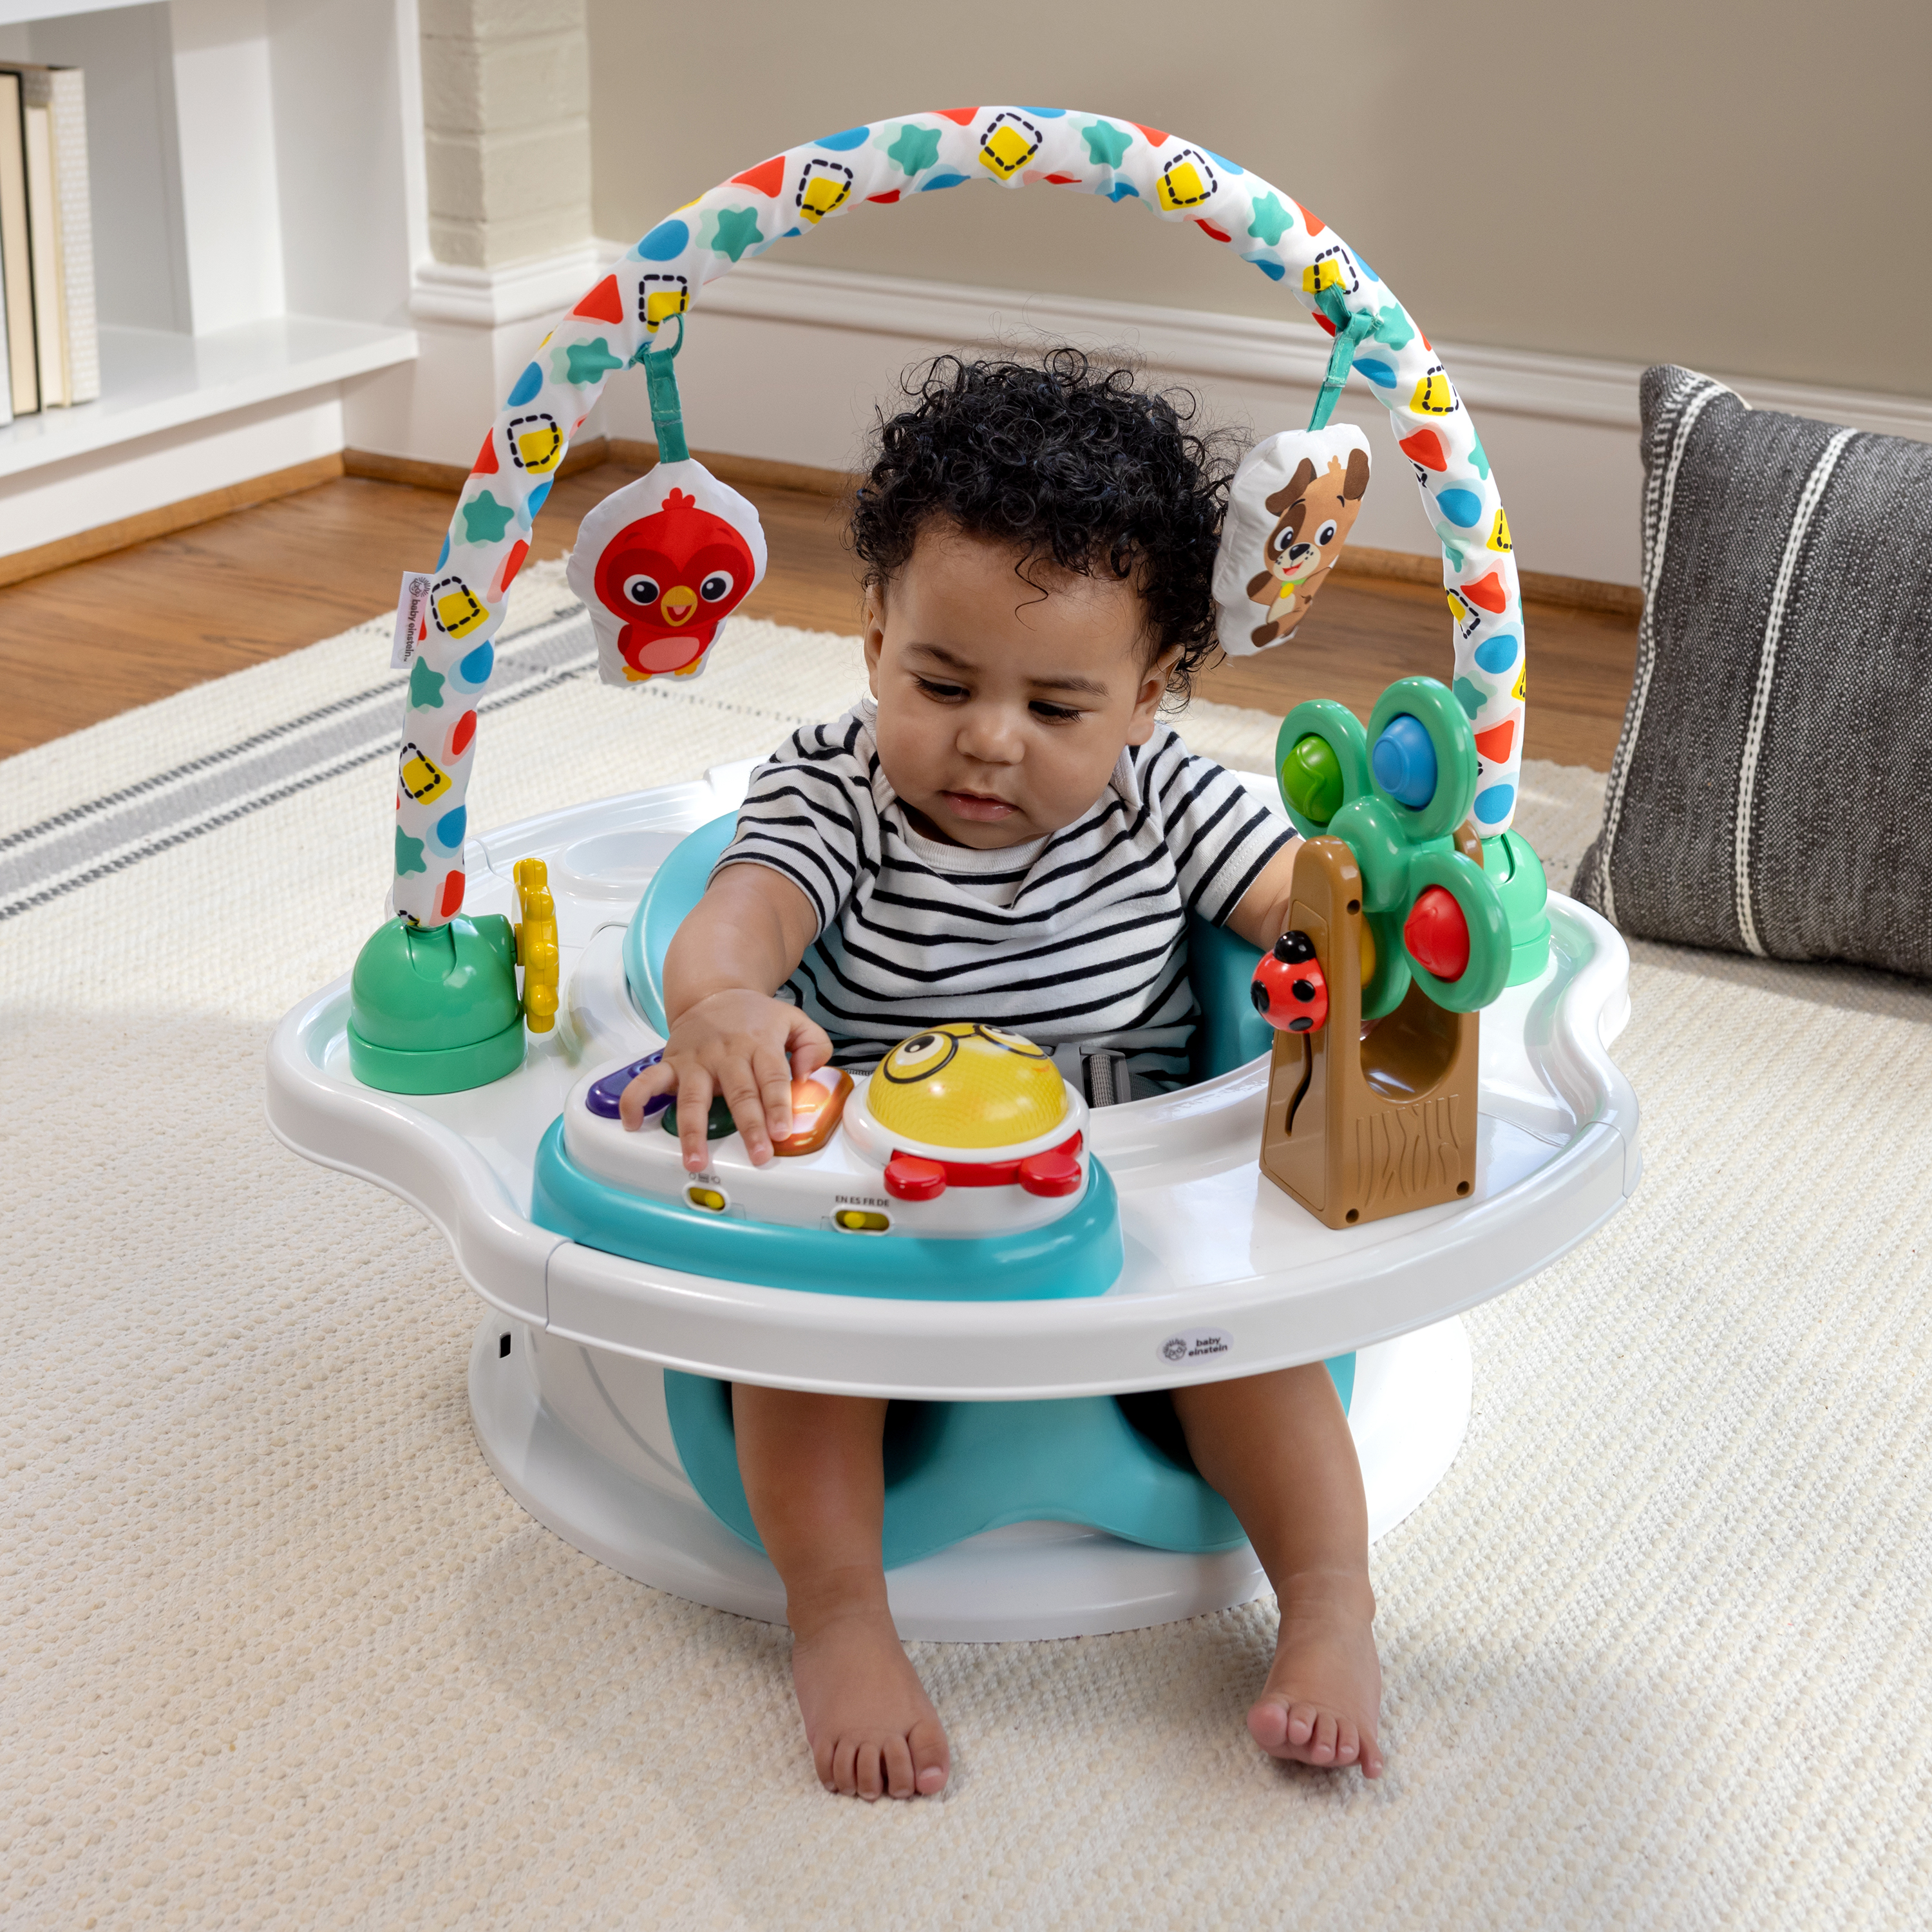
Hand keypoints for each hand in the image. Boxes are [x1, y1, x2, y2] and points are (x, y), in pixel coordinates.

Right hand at [617, 989, 832, 1171]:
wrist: (714, 993)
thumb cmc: (755, 1017)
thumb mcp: (795, 1021)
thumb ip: (814, 1045)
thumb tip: (809, 1073)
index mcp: (759, 1043)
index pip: (771, 1078)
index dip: (777, 1106)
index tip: (781, 1132)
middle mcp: (726, 1053)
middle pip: (738, 1093)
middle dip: (748, 1127)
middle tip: (756, 1156)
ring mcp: (695, 1060)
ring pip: (693, 1097)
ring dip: (693, 1131)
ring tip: (696, 1160)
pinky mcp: (671, 1062)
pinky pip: (648, 1081)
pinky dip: (636, 1100)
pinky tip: (633, 1124)